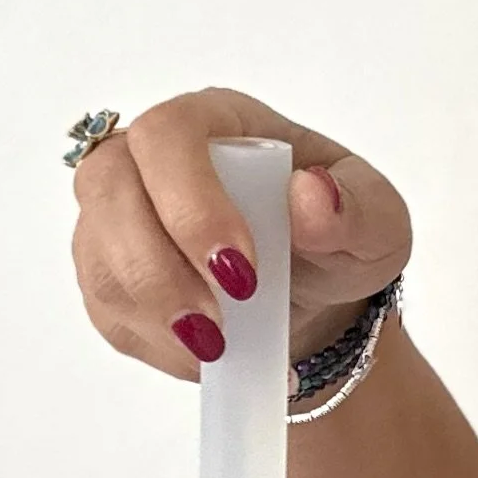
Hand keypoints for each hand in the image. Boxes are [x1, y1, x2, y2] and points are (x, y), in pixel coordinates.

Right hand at [68, 84, 412, 378]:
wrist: (317, 298)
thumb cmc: (341, 238)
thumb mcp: (378, 222)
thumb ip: (355, 207)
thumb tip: (310, 195)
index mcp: (218, 121)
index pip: (168, 134)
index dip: (190, 201)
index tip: (240, 270)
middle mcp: (150, 156)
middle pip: (108, 187)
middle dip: (158, 268)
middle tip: (219, 327)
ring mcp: (118, 212)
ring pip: (99, 253)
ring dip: (154, 311)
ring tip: (221, 350)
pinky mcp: (108, 271)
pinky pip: (105, 305)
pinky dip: (155, 341)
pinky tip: (208, 356)